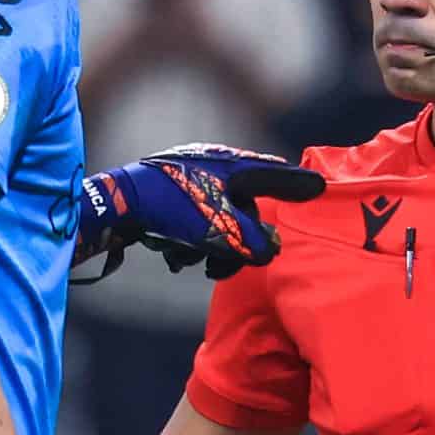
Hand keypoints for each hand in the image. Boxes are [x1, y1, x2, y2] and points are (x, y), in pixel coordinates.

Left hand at [75, 143, 324, 277]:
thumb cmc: (173, 208)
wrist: (115, 203)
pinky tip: (172, 254)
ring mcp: (190, 180)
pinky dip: (188, 242)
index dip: (298, 184)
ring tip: (189, 262)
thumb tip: (271, 250)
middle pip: (244, 210)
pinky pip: (192, 222)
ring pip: (217, 221)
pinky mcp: (169, 196)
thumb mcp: (220, 229)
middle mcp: (214, 168)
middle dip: (236, 244)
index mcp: (232, 166)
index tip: (319, 186)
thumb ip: (254, 241)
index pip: (275, 175)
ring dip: (207, 248)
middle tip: (223, 268)